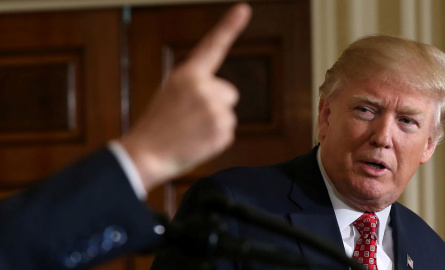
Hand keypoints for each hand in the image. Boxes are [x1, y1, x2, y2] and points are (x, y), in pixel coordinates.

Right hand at [119, 3, 251, 190]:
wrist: (146, 154)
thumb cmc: (156, 124)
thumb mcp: (171, 93)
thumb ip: (197, 86)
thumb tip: (223, 94)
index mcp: (187, 75)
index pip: (213, 46)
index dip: (229, 26)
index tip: (244, 8)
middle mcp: (205, 88)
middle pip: (229, 92)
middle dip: (217, 103)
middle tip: (192, 117)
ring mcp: (215, 110)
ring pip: (229, 114)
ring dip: (215, 122)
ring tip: (191, 131)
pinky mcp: (222, 131)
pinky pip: (228, 132)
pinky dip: (216, 139)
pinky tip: (197, 142)